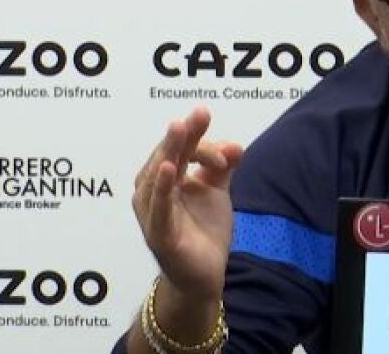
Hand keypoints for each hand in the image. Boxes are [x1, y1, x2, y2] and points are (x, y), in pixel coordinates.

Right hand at [132, 107, 243, 300]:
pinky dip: (162, 188)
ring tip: (178, 130)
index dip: (201, 141)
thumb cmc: (203, 230)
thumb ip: (223, 166)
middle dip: (182, 135)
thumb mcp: (216, 191)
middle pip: (166, 157)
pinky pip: (158, 209)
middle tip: (196, 115)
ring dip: (168, 152)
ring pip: (157, 177)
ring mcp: (154, 214)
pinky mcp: (160, 235)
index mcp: (166, 179)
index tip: (231, 150)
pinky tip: (168, 169)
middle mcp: (153, 193)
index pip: (180, 150)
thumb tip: (236, 144)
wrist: (205, 274)